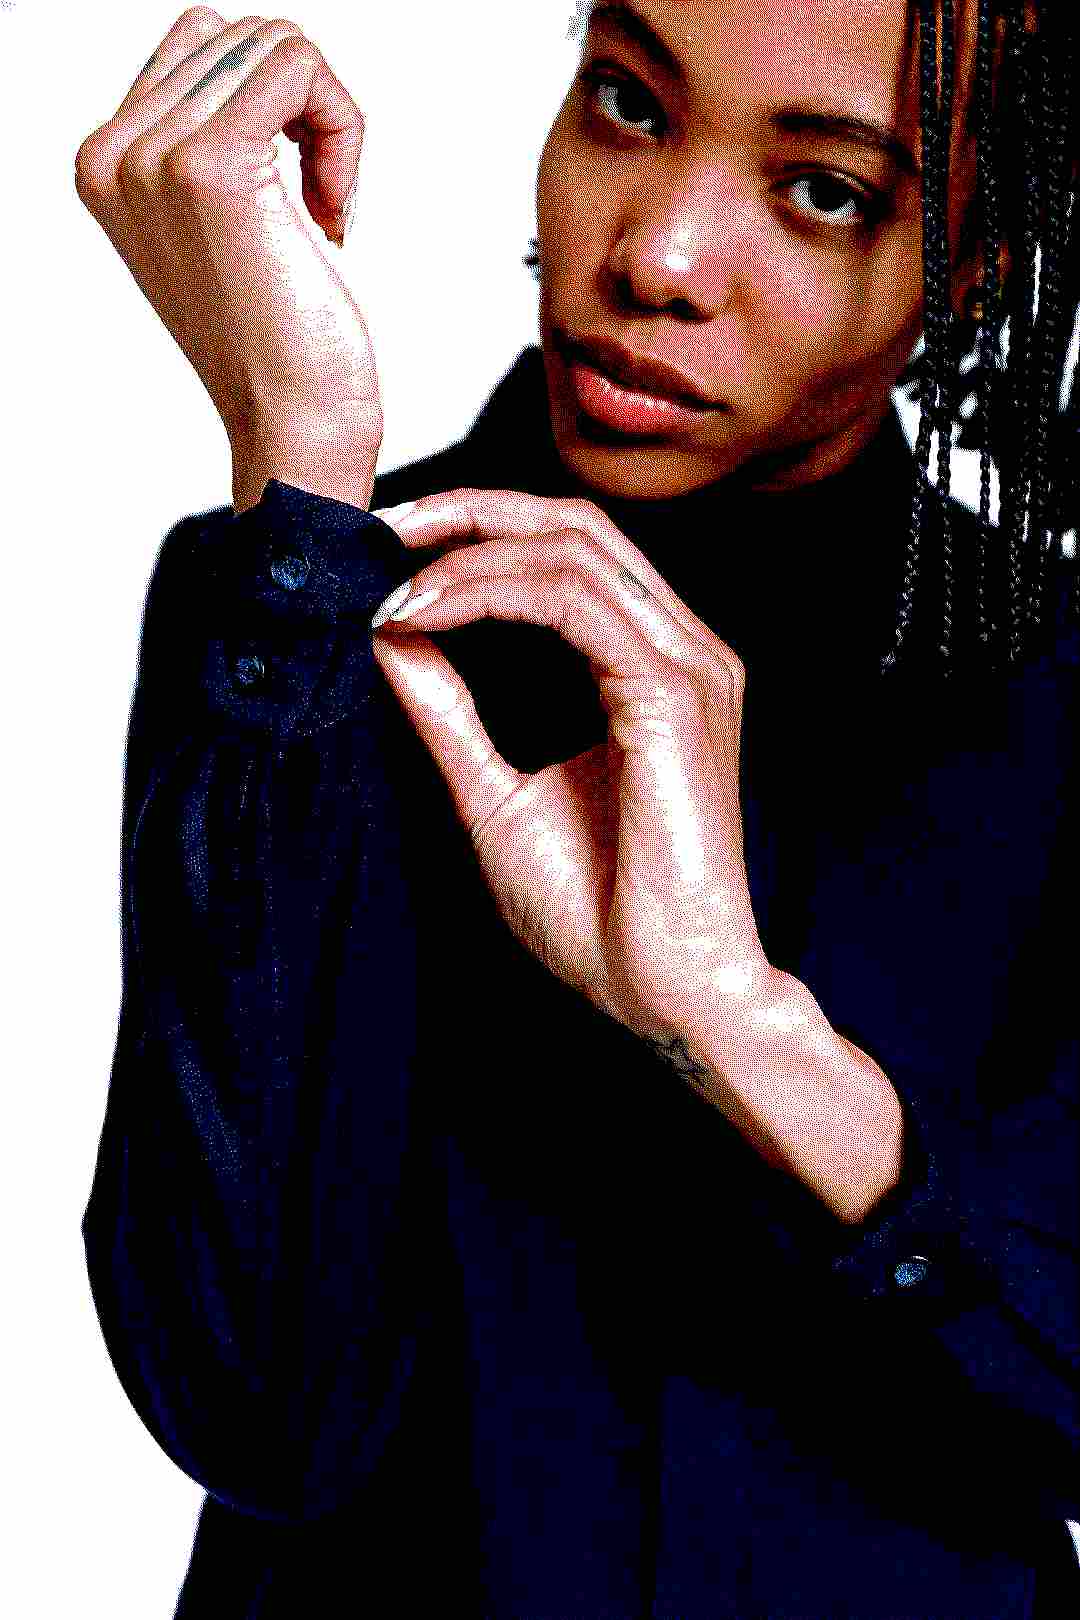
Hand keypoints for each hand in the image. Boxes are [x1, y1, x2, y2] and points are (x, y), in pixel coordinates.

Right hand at [74, 8, 381, 509]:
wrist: (291, 425)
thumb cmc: (277, 342)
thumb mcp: (218, 227)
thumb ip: (207, 138)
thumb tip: (255, 51)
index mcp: (104, 162)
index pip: (202, 44)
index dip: (275, 108)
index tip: (294, 198)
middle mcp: (114, 153)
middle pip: (241, 36)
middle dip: (304, 112)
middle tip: (321, 205)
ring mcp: (155, 157)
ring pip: (276, 45)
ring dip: (328, 122)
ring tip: (327, 207)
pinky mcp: (212, 165)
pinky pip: (301, 67)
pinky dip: (344, 125)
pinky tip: (335, 205)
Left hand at [369, 488, 772, 1052]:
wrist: (663, 990)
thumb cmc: (601, 912)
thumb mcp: (494, 793)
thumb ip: (449, 711)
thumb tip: (392, 636)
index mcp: (652, 667)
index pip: (570, 551)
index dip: (478, 529)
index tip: (391, 550)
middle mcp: (683, 650)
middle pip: (575, 524)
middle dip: (469, 512)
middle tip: (382, 531)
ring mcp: (689, 666)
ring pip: (573, 550)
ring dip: (468, 554)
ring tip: (392, 585)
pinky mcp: (675, 695)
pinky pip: (576, 602)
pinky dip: (491, 591)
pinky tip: (427, 612)